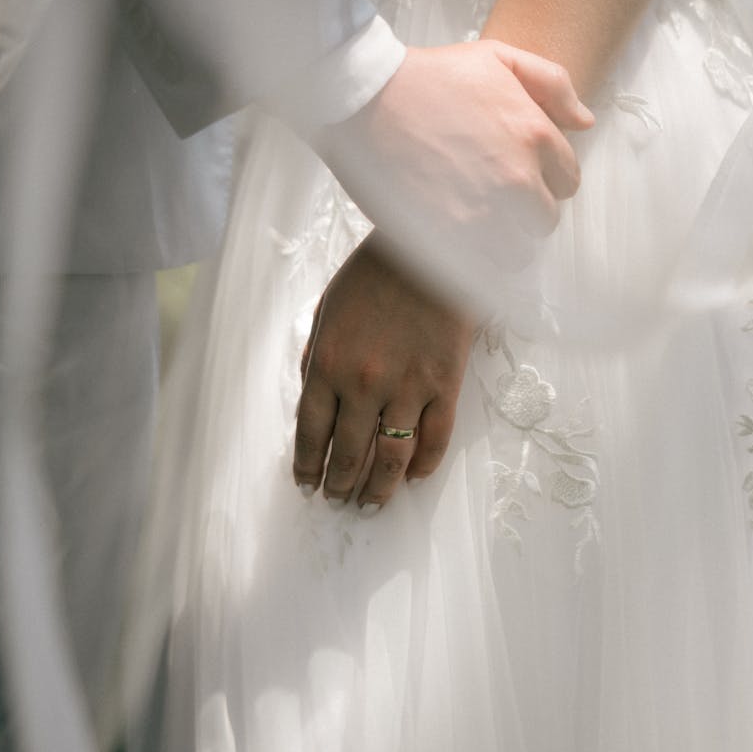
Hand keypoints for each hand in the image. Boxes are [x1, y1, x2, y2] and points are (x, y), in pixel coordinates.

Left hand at [294, 233, 473, 508]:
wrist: (430, 246)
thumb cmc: (374, 274)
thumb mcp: (327, 311)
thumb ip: (317, 359)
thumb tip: (314, 405)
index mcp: (326, 365)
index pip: (311, 434)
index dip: (308, 466)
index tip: (307, 485)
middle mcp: (363, 385)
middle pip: (349, 454)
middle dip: (340, 485)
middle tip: (338, 501)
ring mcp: (407, 389)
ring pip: (391, 458)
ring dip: (378, 489)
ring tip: (371, 505)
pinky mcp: (445, 386)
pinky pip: (435, 440)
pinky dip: (423, 466)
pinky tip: (412, 478)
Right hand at [314, 39, 592, 307]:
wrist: (364, 97)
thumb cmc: (426, 75)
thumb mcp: (496, 58)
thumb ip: (552, 83)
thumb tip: (585, 123)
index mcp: (534, 134)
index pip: (568, 181)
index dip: (543, 178)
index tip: (515, 173)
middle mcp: (517, 179)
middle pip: (545, 221)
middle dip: (524, 212)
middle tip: (490, 198)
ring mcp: (484, 214)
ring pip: (519, 254)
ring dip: (501, 243)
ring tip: (472, 223)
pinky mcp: (447, 239)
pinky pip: (481, 270)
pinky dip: (472, 261)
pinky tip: (453, 238)